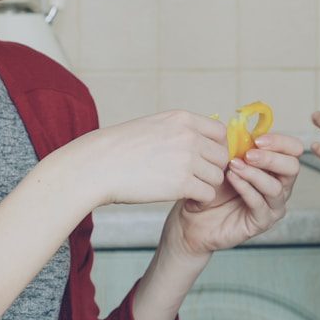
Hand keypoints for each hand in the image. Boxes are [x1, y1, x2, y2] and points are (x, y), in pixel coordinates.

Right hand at [55, 110, 227, 207]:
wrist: (98, 166)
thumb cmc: (120, 149)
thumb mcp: (152, 126)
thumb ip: (178, 130)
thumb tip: (200, 140)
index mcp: (182, 119)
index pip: (220, 132)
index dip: (215, 148)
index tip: (203, 159)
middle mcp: (189, 136)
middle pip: (222, 156)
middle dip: (211, 169)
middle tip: (195, 178)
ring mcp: (187, 159)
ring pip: (217, 177)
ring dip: (205, 185)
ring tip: (187, 189)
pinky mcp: (182, 183)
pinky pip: (208, 194)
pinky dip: (199, 200)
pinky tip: (185, 199)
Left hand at [167, 132, 303, 257]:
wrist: (194, 217)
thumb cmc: (211, 187)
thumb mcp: (223, 160)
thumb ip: (236, 144)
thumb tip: (238, 124)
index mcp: (274, 166)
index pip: (293, 150)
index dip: (280, 142)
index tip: (258, 139)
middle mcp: (279, 185)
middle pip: (293, 167)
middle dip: (271, 157)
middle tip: (249, 154)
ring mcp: (272, 205)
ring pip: (276, 187)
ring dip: (254, 173)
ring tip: (234, 166)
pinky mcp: (262, 222)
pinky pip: (260, 203)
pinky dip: (246, 188)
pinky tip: (232, 179)